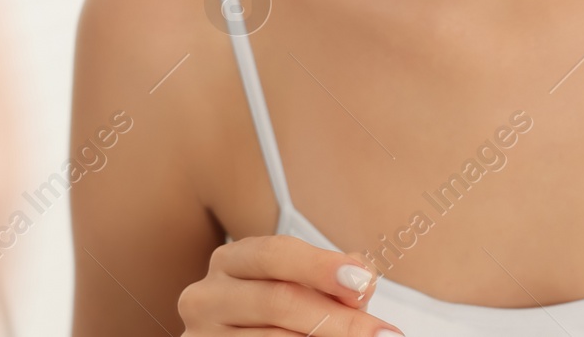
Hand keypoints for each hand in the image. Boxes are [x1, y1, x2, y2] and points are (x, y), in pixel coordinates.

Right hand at [178, 235, 403, 335]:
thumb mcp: (301, 284)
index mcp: (230, 261)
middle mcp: (206, 296)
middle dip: (337, 318)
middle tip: (382, 333)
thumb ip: (331, 275)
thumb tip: (362, 279)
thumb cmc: (277, 311)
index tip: (364, 284)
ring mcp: (202, 336)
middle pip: (278, 301)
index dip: (322, 267)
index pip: (276, 254)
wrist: (239, 336)